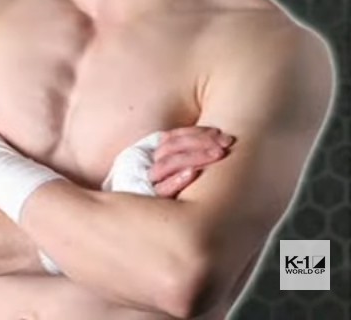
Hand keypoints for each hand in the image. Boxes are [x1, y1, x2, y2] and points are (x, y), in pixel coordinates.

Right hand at [104, 126, 233, 198]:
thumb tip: (209, 143)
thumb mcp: (157, 168)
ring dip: (195, 156)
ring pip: (168, 163)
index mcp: (145, 153)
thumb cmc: (152, 192)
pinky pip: (163, 189)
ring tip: (218, 153)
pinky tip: (193, 173)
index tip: (219, 133)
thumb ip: (174, 156)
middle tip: (226, 142)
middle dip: (200, 141)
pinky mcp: (150, 202)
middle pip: (171, 147)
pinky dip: (177, 179)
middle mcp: (143, 164)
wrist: (124, 218)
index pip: (170, 137)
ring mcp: (145, 182)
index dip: (195, 132)